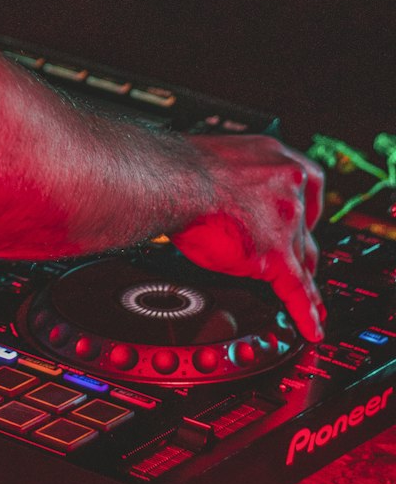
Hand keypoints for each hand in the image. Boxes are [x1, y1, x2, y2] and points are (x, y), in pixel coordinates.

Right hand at [172, 136, 324, 340]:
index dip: (307, 209)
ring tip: (307, 299)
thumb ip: (238, 180)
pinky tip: (311, 326)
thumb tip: (222, 194)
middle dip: (299, 247)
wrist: (173, 178)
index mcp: (275, 157)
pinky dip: (305, 311)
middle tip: (296, 261)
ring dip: (299, 277)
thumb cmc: (181, 168)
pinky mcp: (274, 255)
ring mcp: (286, 220)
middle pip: (305, 226)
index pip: (308, 186)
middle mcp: (288, 185)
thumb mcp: (222, 161)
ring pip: (300, 257)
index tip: (307, 220)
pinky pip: (296, 290)